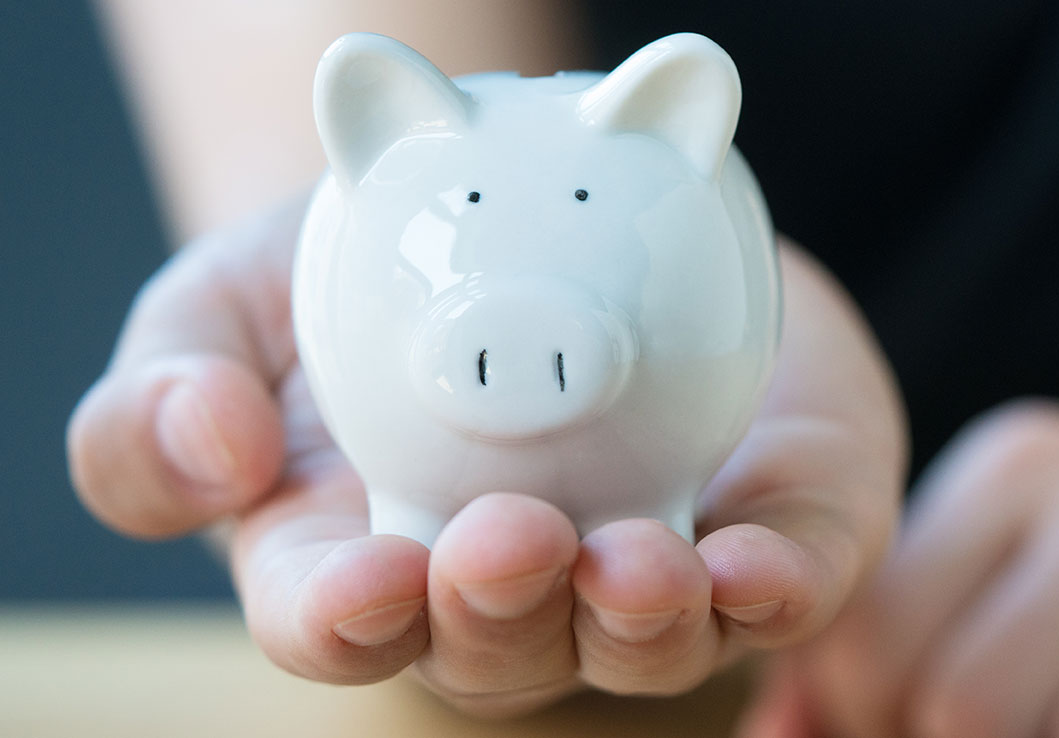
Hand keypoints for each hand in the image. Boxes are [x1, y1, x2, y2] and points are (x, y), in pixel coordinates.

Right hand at [67, 199, 903, 715]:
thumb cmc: (373, 283)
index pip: (345, 626)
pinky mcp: (758, 531)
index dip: (351, 620)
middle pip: (501, 653)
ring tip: (641, 563)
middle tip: (510, 540)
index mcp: (363, 562)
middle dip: (505, 614)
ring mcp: (634, 571)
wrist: (547, 212)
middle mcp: (504, 594)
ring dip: (641, 622)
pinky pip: (778, 587)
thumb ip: (167, 391)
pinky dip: (770, 588)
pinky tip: (754, 565)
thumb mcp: (229, 305)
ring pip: (644, 645)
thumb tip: (214, 450)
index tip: (372, 576)